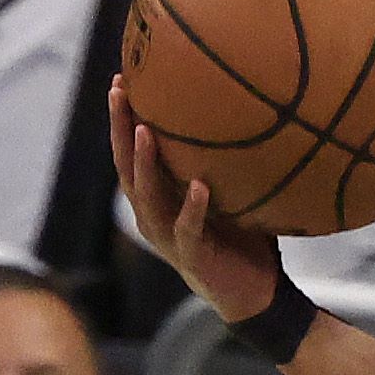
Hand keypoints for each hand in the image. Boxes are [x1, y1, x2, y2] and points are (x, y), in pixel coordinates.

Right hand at [108, 77, 285, 323]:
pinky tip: (199, 186)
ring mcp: (168, 238)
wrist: (254, 296)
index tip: (121, 79)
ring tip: (145, 130)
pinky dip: (193, 208)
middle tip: (119, 91)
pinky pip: (188, 229)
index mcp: (157, 200)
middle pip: (126, 167)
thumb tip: (252, 112)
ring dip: (146, 163)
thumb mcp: (229, 194)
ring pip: (148, 197)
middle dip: (120, 129)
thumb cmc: (242, 239)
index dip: (121, 120)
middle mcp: (153, 217)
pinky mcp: (192, 257)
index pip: (130, 154)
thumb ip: (226, 162)